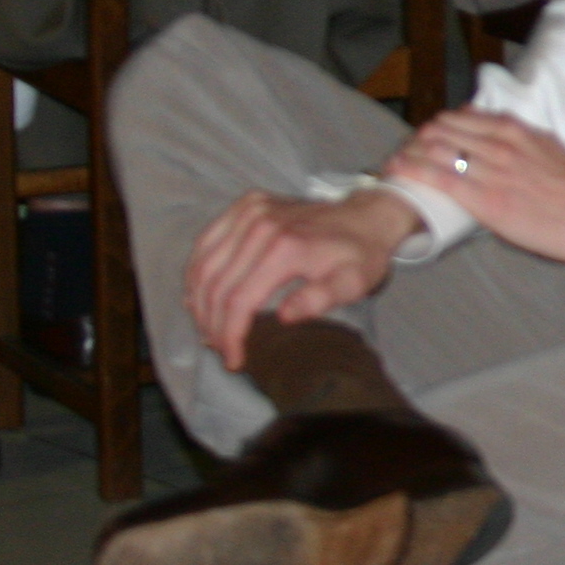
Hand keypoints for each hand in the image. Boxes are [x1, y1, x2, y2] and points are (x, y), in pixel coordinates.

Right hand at [185, 191, 413, 370]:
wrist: (366, 216)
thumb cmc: (360, 255)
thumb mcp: (354, 283)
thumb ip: (320, 299)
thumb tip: (284, 316)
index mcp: (287, 247)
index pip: (239, 301)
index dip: (230, 336)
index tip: (233, 360)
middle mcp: (262, 225)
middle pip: (216, 286)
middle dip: (213, 326)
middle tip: (220, 348)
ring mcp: (252, 211)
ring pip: (204, 266)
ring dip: (199, 302)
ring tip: (209, 329)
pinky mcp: (246, 205)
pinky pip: (206, 243)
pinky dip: (197, 273)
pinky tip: (200, 296)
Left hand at [388, 110, 564, 262]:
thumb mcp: (549, 147)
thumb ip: (521, 136)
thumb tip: (500, 128)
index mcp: (516, 130)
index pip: (464, 116)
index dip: (441, 124)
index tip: (431, 133)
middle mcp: (498, 143)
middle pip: (444, 129)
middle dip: (421, 137)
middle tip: (409, 149)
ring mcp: (489, 169)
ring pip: (436, 149)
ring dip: (410, 152)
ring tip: (395, 159)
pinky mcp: (481, 197)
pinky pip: (438, 177)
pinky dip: (412, 170)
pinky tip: (396, 169)